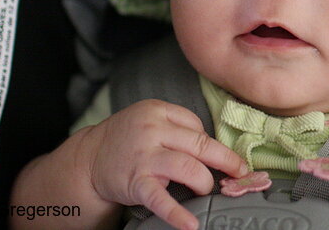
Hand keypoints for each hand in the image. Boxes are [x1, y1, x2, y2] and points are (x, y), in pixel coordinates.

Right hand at [78, 99, 247, 229]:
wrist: (88, 159)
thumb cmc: (127, 139)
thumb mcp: (150, 120)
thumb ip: (177, 128)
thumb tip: (214, 150)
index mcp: (158, 111)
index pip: (196, 125)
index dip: (210, 143)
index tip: (221, 157)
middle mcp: (152, 130)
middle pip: (200, 144)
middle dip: (225, 161)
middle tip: (240, 173)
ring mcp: (144, 156)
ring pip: (189, 167)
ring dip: (205, 182)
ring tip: (206, 190)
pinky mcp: (136, 182)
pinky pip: (161, 198)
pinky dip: (177, 213)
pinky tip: (191, 224)